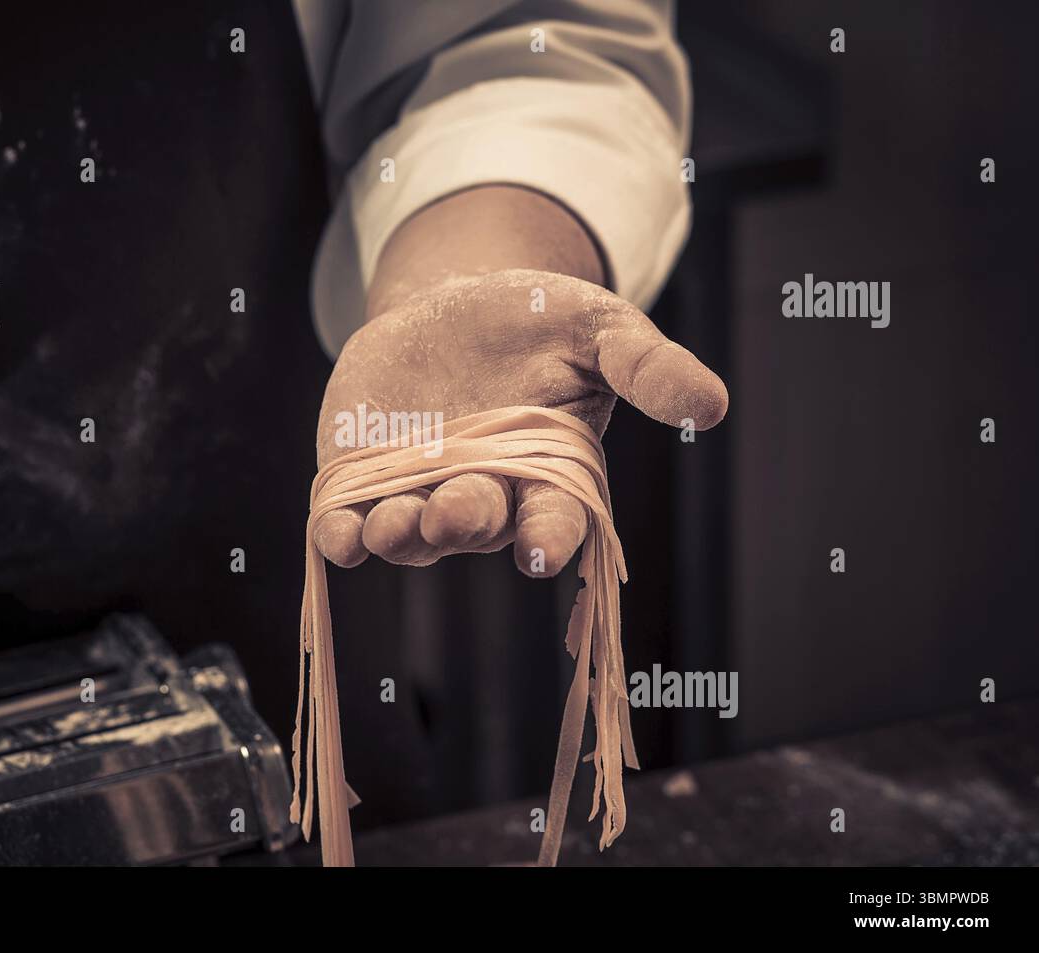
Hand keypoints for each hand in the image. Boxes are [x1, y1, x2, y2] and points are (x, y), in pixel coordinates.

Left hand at [314, 267, 726, 574]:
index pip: (556, 522)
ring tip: (389, 523)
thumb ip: (645, 365)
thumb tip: (711, 403)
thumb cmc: (537, 325)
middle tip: (456, 510)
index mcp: (549, 476)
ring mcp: (420, 497)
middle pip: (479, 526)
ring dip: (400, 533)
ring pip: (412, 533)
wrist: (451, 307)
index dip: (550, 538)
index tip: (543, 552)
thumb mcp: (597, 329)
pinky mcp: (361, 485)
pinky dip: (340, 534)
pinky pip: (349, 524)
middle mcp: (486, 500)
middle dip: (467, 521)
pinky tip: (332, 533)